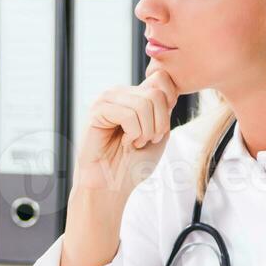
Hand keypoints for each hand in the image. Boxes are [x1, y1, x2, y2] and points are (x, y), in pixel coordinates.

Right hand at [73, 60, 181, 195]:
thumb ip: (163, 106)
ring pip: (145, 103)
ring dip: (146, 131)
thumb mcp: (159, 131)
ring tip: (134, 143)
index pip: (161, 78)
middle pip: (156, 93)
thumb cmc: (134, 164)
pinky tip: (124, 142)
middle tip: (146, 141)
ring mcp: (107, 99)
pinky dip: (134, 133)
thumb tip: (161, 79)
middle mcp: (120, 93)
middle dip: (159, 123)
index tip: (159, 129)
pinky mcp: (97, 111)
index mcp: (134, 96)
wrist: (112, 187)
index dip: (169, 104)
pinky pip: (128, 114)